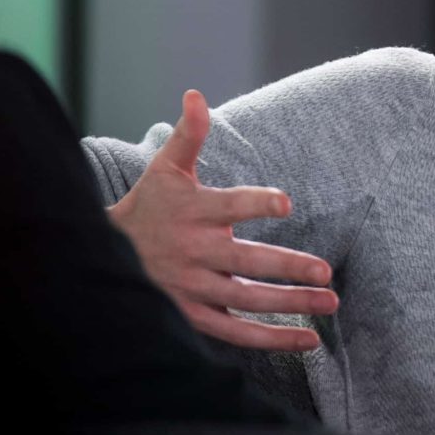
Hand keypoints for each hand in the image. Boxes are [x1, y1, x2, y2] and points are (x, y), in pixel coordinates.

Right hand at [108, 89, 337, 350]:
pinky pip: (237, 333)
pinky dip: (272, 340)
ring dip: (290, 306)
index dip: (257, 203)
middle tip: (326, 271)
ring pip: (247, 301)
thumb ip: (189, 135)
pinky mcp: (194, 317)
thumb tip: (196, 94)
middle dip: (287, 267)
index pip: (230, 206)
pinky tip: (307, 339)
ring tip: (330, 302)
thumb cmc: (148, 206)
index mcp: (193, 212)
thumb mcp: (165, 169)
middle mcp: (194, 252)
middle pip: (246, 262)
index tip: (285, 203)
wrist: (104, 255)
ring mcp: (194, 288)